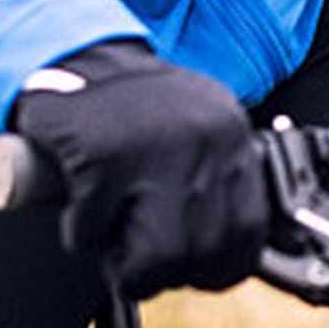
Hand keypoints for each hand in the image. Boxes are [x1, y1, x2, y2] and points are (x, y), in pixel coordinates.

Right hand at [9, 40, 268, 297]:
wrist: (80, 57)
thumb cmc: (139, 109)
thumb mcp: (201, 133)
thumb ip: (221, 183)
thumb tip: (233, 259)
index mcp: (232, 135)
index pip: (248, 231)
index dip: (218, 266)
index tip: (193, 269)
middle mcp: (203, 139)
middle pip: (200, 254)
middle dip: (164, 268)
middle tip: (136, 248)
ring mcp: (154, 146)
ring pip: (156, 259)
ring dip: (124, 262)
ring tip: (110, 227)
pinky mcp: (102, 156)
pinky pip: (92, 235)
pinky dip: (80, 231)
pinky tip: (82, 198)